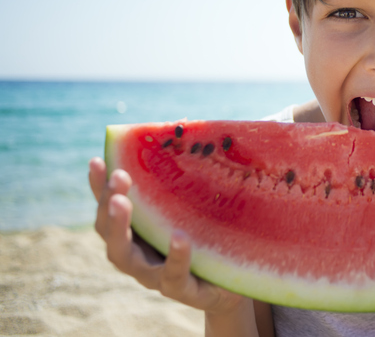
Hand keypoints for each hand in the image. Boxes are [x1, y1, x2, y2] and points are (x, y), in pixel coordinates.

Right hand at [88, 157, 247, 313]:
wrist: (235, 280)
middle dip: (108, 202)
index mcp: (138, 231)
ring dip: (121, 228)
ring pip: (126, 257)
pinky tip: (179, 238)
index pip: (110, 206)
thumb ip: (185, 174)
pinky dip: (174, 258)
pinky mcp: (183, 290)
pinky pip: (173, 277)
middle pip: (109, 231)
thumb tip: (182, 126)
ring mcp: (155, 275)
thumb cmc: (210, 235)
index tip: (97, 160)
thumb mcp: (198, 202)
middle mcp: (138, 253)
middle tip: (118, 177)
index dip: (99, 186)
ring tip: (123, 202)